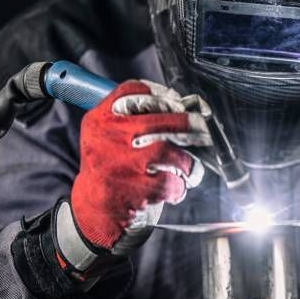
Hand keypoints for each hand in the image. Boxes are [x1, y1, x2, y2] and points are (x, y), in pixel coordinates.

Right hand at [69, 80, 209, 250]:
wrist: (96, 208)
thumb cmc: (115, 165)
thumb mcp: (112, 135)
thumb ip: (140, 117)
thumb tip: (191, 105)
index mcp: (101, 119)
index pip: (134, 90)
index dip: (162, 94)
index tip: (178, 102)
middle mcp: (108, 137)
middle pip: (163, 119)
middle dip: (192, 124)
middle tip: (204, 131)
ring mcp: (121, 163)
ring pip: (171, 151)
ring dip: (188, 161)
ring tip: (190, 167)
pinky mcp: (133, 189)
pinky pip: (171, 181)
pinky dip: (180, 186)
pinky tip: (177, 188)